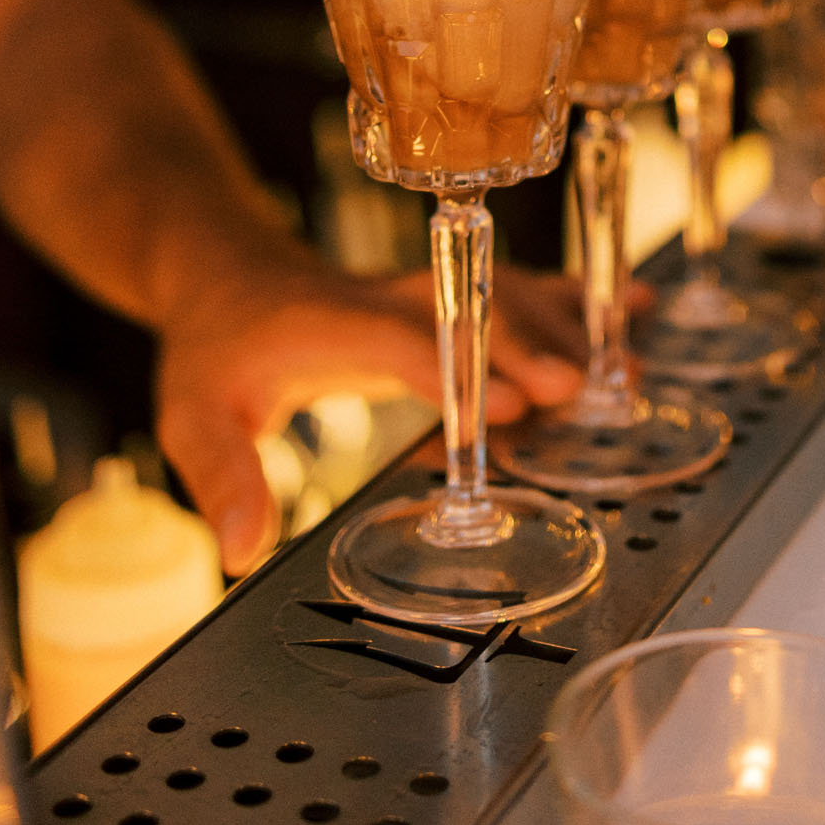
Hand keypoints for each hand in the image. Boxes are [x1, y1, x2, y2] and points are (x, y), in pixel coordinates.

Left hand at [154, 248, 584, 574]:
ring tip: (622, 363)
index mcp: (332, 324)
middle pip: (467, 312)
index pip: (397, 340)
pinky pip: (519, 291)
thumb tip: (241, 549)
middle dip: (521, 345)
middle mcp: (389, 299)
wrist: (231, 275)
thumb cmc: (218, 349)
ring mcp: (427, 292)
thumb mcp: (192, 414)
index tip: (494, 413)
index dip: (447, 370)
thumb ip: (220, 477)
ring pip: (504, 295)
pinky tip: (632, 308)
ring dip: (563, 327)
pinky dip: (577, 302)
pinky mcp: (451, 296)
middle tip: (574, 387)